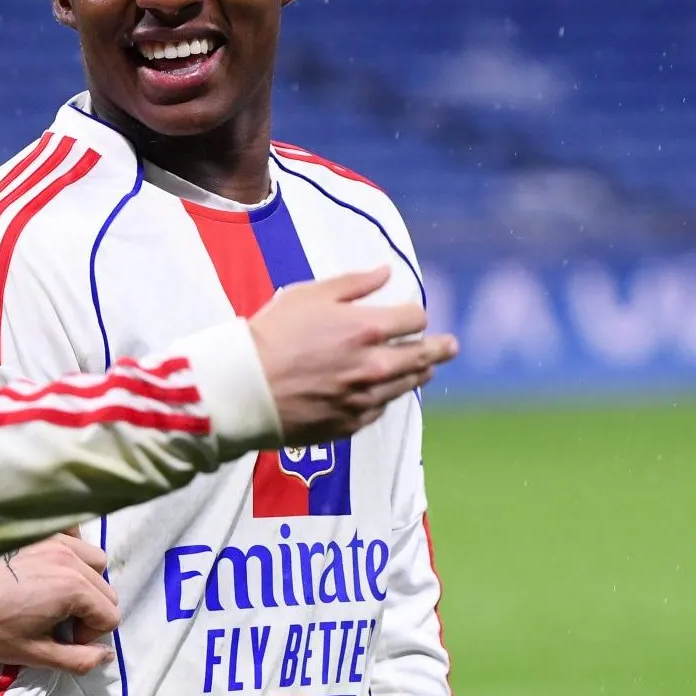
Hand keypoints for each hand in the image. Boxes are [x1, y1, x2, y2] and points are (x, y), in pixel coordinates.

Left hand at [0, 532, 119, 673]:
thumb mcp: (35, 654)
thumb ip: (78, 660)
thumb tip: (106, 656)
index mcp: (74, 589)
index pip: (110, 615)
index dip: (89, 635)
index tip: (62, 639)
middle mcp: (71, 559)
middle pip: (106, 590)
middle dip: (89, 611)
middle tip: (58, 622)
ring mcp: (56, 541)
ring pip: (95, 562)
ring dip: (86, 582)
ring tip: (58, 596)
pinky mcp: (41, 533)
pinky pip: (74, 536)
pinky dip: (73, 551)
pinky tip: (55, 566)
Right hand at [248, 267, 458, 446]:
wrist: (244, 385)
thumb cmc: (272, 333)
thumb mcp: (309, 294)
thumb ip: (354, 283)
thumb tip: (386, 272)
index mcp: (367, 328)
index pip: (415, 319)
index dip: (414, 313)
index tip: (409, 314)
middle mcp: (374, 365)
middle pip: (424, 356)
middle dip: (440, 348)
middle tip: (450, 346)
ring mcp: (364, 398)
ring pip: (407, 385)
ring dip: (419, 374)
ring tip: (426, 369)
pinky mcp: (350, 423)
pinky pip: (379, 409)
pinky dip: (384, 397)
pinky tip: (381, 392)